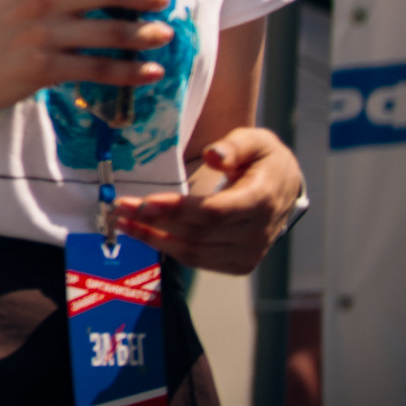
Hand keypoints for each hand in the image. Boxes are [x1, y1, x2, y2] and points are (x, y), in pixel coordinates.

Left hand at [118, 127, 302, 273]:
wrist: (284, 188)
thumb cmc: (263, 160)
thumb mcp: (256, 141)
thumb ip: (234, 146)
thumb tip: (213, 156)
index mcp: (261, 200)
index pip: (214, 211)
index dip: (178, 210)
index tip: (144, 202)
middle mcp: (257, 233)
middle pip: (197, 233)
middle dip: (154, 222)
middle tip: (120, 207)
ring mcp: (249, 253)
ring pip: (194, 252)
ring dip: (154, 239)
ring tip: (123, 223)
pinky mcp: (239, 263)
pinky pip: (198, 260)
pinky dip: (168, 249)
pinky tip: (146, 235)